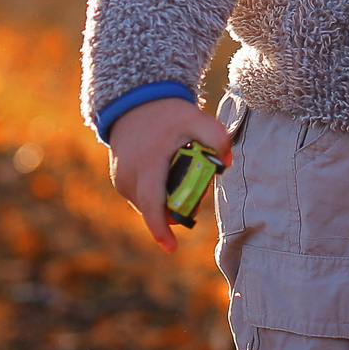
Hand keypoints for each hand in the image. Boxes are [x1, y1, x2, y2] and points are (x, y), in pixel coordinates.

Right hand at [105, 96, 234, 252]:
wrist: (135, 102)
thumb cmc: (167, 114)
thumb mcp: (194, 118)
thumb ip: (215, 136)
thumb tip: (227, 161)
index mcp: (147, 165)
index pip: (151, 204)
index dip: (160, 228)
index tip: (171, 248)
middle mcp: (129, 177)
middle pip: (153, 209)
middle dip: (174, 213)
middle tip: (194, 199)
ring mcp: (122, 180)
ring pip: (147, 206)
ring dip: (165, 202)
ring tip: (180, 176)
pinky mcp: (120, 180)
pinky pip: (141, 198)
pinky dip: (156, 195)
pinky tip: (168, 176)